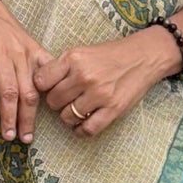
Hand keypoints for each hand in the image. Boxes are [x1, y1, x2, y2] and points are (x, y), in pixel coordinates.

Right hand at [0, 0, 57, 143]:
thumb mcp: (24, 42)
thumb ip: (35, 64)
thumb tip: (43, 90)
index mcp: (33, 54)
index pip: (44, 86)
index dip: (45, 109)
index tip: (43, 127)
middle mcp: (19, 56)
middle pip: (27, 93)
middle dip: (27, 119)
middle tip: (25, 140)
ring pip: (8, 90)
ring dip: (9, 115)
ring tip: (8, 134)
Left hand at [42, 27, 180, 136]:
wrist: (143, 57)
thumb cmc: (110, 55)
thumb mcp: (82, 52)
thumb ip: (61, 67)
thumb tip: (39, 86)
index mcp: (73, 59)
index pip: (41, 81)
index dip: (43, 87)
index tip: (50, 88)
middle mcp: (84, 76)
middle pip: (53, 101)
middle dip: (57, 103)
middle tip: (67, 99)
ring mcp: (99, 94)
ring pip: (67, 117)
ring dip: (69, 117)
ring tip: (76, 110)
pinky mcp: (113, 109)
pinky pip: (87, 129)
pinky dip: (81, 131)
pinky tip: (82, 125)